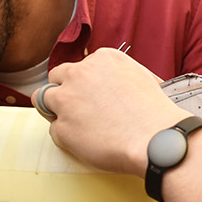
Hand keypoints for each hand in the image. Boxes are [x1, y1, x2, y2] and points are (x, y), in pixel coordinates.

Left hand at [44, 49, 187, 175]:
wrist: (157, 140)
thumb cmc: (155, 113)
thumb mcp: (140, 77)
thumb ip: (116, 74)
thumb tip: (108, 83)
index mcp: (101, 58)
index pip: (79, 66)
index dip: (84, 83)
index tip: (92, 95)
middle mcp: (79, 74)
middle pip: (56, 77)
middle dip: (64, 91)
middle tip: (79, 108)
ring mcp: (67, 101)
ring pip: (44, 100)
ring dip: (57, 110)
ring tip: (77, 125)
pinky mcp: (62, 128)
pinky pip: (55, 130)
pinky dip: (67, 137)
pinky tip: (88, 142)